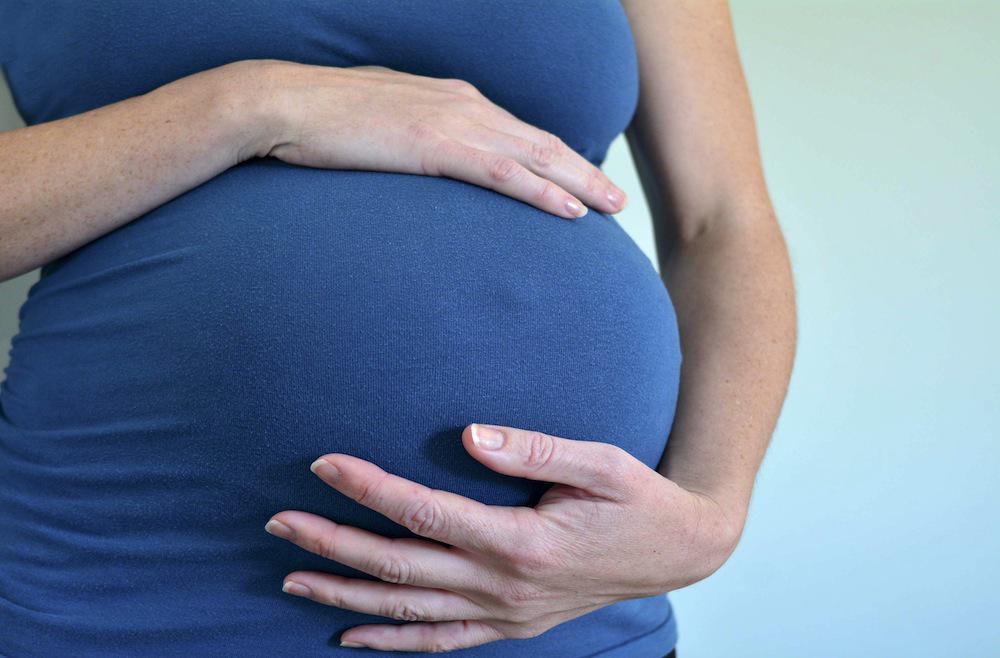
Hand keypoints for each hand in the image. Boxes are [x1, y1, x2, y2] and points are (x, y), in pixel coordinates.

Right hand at [228, 59, 626, 218]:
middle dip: (583, 171)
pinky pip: (503, 173)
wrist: (284, 104)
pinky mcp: (435, 145)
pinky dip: (541, 192)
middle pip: (540, 142)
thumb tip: (430, 159)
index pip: (518, 132)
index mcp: (453, 99)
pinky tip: (569, 212)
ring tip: (611, 207)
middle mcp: (464, 104)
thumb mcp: (384, 122)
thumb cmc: (325, 119)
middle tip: (617, 199)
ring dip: (578, 184)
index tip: (582, 180)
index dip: (556, 158)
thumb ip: (417, 137)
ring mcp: (452, 122)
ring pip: (534, 156)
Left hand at [264, 423, 742, 651]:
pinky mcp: (512, 625)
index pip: (425, 513)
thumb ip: (533, 449)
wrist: (679, 550)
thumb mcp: (600, 461)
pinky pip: (440, 642)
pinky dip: (392, 642)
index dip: (369, 488)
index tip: (322, 464)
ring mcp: (506, 614)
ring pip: (408, 611)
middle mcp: (505, 587)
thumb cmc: (638, 498)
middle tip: (279, 523)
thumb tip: (469, 436)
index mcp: (521, 542)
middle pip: (399, 567)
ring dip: (345, 597)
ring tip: (291, 581)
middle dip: (332, 545)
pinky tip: (352, 637)